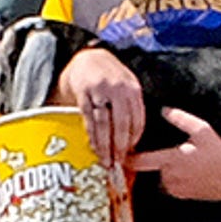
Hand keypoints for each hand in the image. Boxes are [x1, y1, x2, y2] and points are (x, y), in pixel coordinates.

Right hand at [55, 47, 148, 164]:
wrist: (87, 58)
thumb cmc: (111, 78)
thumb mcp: (127, 87)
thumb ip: (132, 108)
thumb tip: (134, 140)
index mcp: (133, 89)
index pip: (137, 119)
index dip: (134, 138)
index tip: (131, 153)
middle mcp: (117, 89)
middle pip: (121, 124)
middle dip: (120, 146)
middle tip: (119, 163)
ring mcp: (99, 90)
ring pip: (104, 124)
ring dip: (105, 145)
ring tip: (106, 161)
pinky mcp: (82, 93)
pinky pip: (88, 119)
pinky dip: (92, 136)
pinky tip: (95, 148)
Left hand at [130, 108, 220, 200]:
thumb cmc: (219, 153)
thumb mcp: (203, 130)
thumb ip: (181, 119)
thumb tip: (164, 110)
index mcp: (170, 159)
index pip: (139, 161)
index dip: (126, 159)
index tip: (119, 156)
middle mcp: (170, 176)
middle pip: (154, 169)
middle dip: (161, 163)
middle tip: (180, 156)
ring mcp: (178, 188)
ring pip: (164, 179)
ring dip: (170, 173)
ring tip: (190, 165)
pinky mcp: (186, 196)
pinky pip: (175, 188)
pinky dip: (180, 182)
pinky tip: (195, 174)